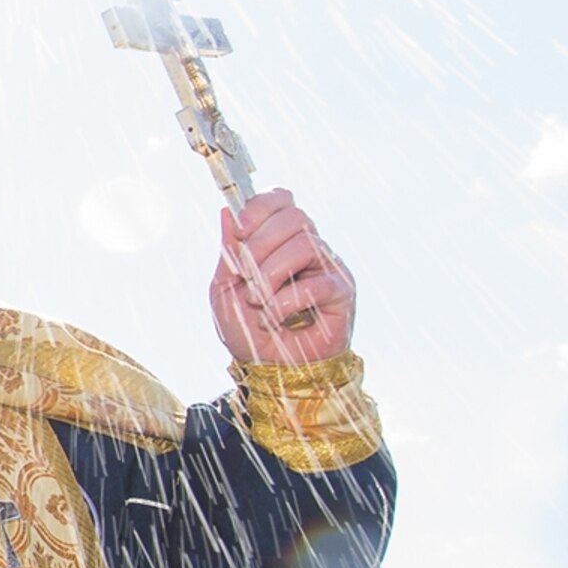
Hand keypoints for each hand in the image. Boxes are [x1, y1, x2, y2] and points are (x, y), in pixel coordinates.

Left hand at [209, 189, 354, 365]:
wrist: (268, 367)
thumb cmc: (248, 329)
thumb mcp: (225, 288)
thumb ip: (228, 251)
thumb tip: (227, 211)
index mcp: (279, 241)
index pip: (282, 200)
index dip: (261, 207)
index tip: (240, 231)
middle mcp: (308, 248)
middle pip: (295, 216)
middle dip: (260, 245)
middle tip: (246, 277)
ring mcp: (328, 267)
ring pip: (305, 244)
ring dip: (271, 275)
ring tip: (259, 302)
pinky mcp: (342, 292)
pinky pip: (317, 283)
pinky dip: (286, 301)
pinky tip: (274, 317)